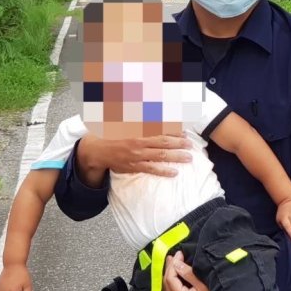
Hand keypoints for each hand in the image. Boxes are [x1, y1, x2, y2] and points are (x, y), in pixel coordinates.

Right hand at [78, 133, 192, 179]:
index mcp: (139, 130)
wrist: (100, 150)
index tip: (184, 131)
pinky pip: (152, 169)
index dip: (174, 130)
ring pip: (161, 155)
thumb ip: (142, 122)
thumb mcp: (127, 125)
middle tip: (191, 144)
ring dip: (176, 156)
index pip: (160, 129)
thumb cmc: (115, 136)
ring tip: (188, 158)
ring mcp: (138, 155)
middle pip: (164, 142)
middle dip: (179, 143)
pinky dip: (163, 171)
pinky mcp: (135, 166)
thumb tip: (158, 118)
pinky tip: (174, 172)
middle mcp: (140, 141)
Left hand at [162, 253, 223, 290]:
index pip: (170, 278)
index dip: (173, 264)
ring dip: (170, 276)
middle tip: (174, 256)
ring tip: (173, 263)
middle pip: (166, 284)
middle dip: (169, 269)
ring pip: (168, 290)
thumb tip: (177, 263)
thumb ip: (188, 273)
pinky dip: (172, 284)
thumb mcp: (204, 284)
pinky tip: (176, 276)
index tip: (179, 254)